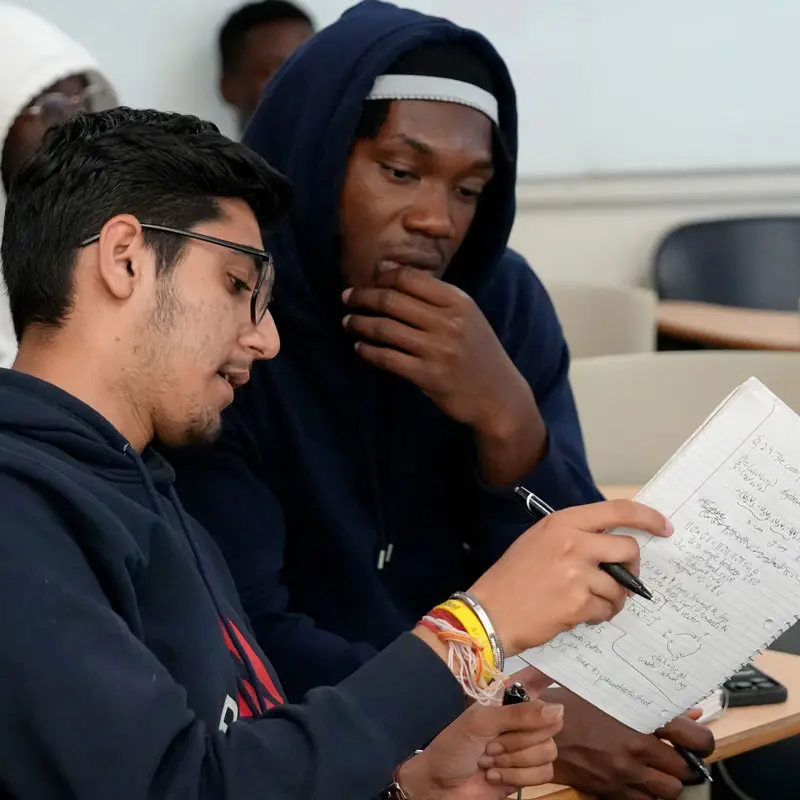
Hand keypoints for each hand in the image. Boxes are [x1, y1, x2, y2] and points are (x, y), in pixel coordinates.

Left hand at [342, 267, 539, 438]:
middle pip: (392, 299)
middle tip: (347, 297)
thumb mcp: (468, 317)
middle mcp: (449, 322)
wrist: (499, 396)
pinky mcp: (428, 375)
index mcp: (458, 302)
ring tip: (348, 322)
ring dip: (360, 322)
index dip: (380, 277)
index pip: (409, 278)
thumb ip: (436, 298)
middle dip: (363, 296)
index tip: (365, 280)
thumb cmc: (478, 353)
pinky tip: (360, 347)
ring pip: (385, 328)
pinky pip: (387, 358)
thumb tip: (391, 273)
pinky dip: (368, 350)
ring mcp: (438, 350)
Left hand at [399, 669, 562, 799]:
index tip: (566, 672)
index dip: (550, 675)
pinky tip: (495, 775)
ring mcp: (525, 747)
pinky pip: (545, 772)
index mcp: (507, 699)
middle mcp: (521, 720)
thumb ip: (518, 714)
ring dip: (515, 760)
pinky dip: (518, 777)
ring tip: (489, 759)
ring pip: (549, 750)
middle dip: (519, 739)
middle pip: (550, 723)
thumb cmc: (453, 745)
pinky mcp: (528, 773)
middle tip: (492, 743)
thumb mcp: (480, 723)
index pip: (536, 679)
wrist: (440, 786)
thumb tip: (558, 710)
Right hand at [467, 501, 672, 655]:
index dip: (647, 516)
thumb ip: (574, 537)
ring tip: (587, 602)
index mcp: (562, 522)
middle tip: (624, 579)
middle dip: (632, 567)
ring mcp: (576, 573)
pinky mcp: (578, 602)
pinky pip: (607, 609)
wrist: (491, 611)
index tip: (664, 526)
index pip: (617, 510)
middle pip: (627, 548)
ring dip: (611, 599)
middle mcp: (572, 542)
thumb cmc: (513, 576)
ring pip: (620, 586)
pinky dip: (598, 615)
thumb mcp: (539, 541)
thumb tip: (613, 545)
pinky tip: (577, 614)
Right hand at [539, 687, 714, 799]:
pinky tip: (636, 779)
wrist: (536, 733)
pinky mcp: (610, 793)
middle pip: (684, 770)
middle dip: (683, 764)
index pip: (693, 738)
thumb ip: (652, 705)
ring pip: (668, 791)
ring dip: (666, 781)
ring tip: (656, 768)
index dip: (703, 742)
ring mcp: (623, 777)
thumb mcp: (608, 696)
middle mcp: (635, 753)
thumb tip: (691, 714)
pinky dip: (645, 793)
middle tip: (675, 754)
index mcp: (636, 723)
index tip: (699, 741)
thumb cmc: (570, 706)